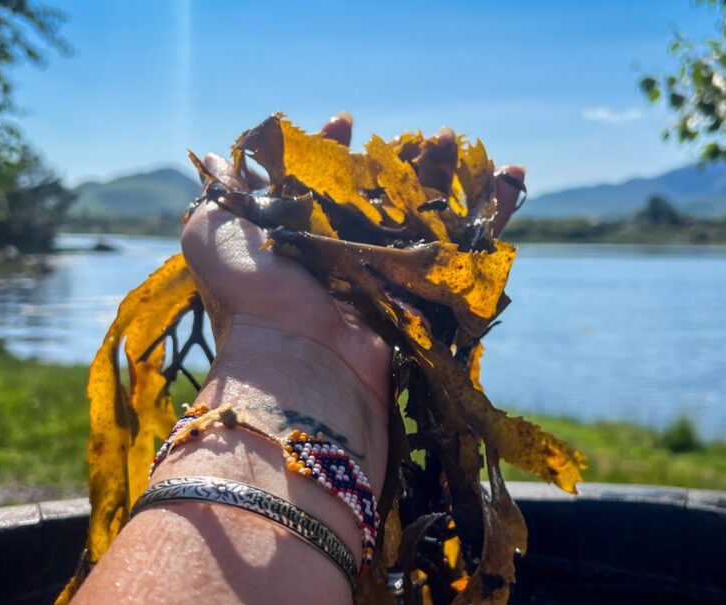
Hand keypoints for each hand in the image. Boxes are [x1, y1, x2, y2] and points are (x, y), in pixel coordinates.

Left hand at [171, 114, 526, 501]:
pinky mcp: (427, 297)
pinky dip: (493, 214)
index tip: (345, 120)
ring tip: (461, 142)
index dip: (331, 150)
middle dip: (404, 160)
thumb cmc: (253, 296)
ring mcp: (389, 276)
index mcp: (300, 237)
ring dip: (449, 175)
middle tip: (424, 133)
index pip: (320, 184)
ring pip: (428, 215)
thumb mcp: (214, 236)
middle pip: (382, 195)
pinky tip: (513, 175)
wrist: (300, 364)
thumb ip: (220, 195)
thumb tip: (212, 158)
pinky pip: (467, 250)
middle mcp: (345, 256)